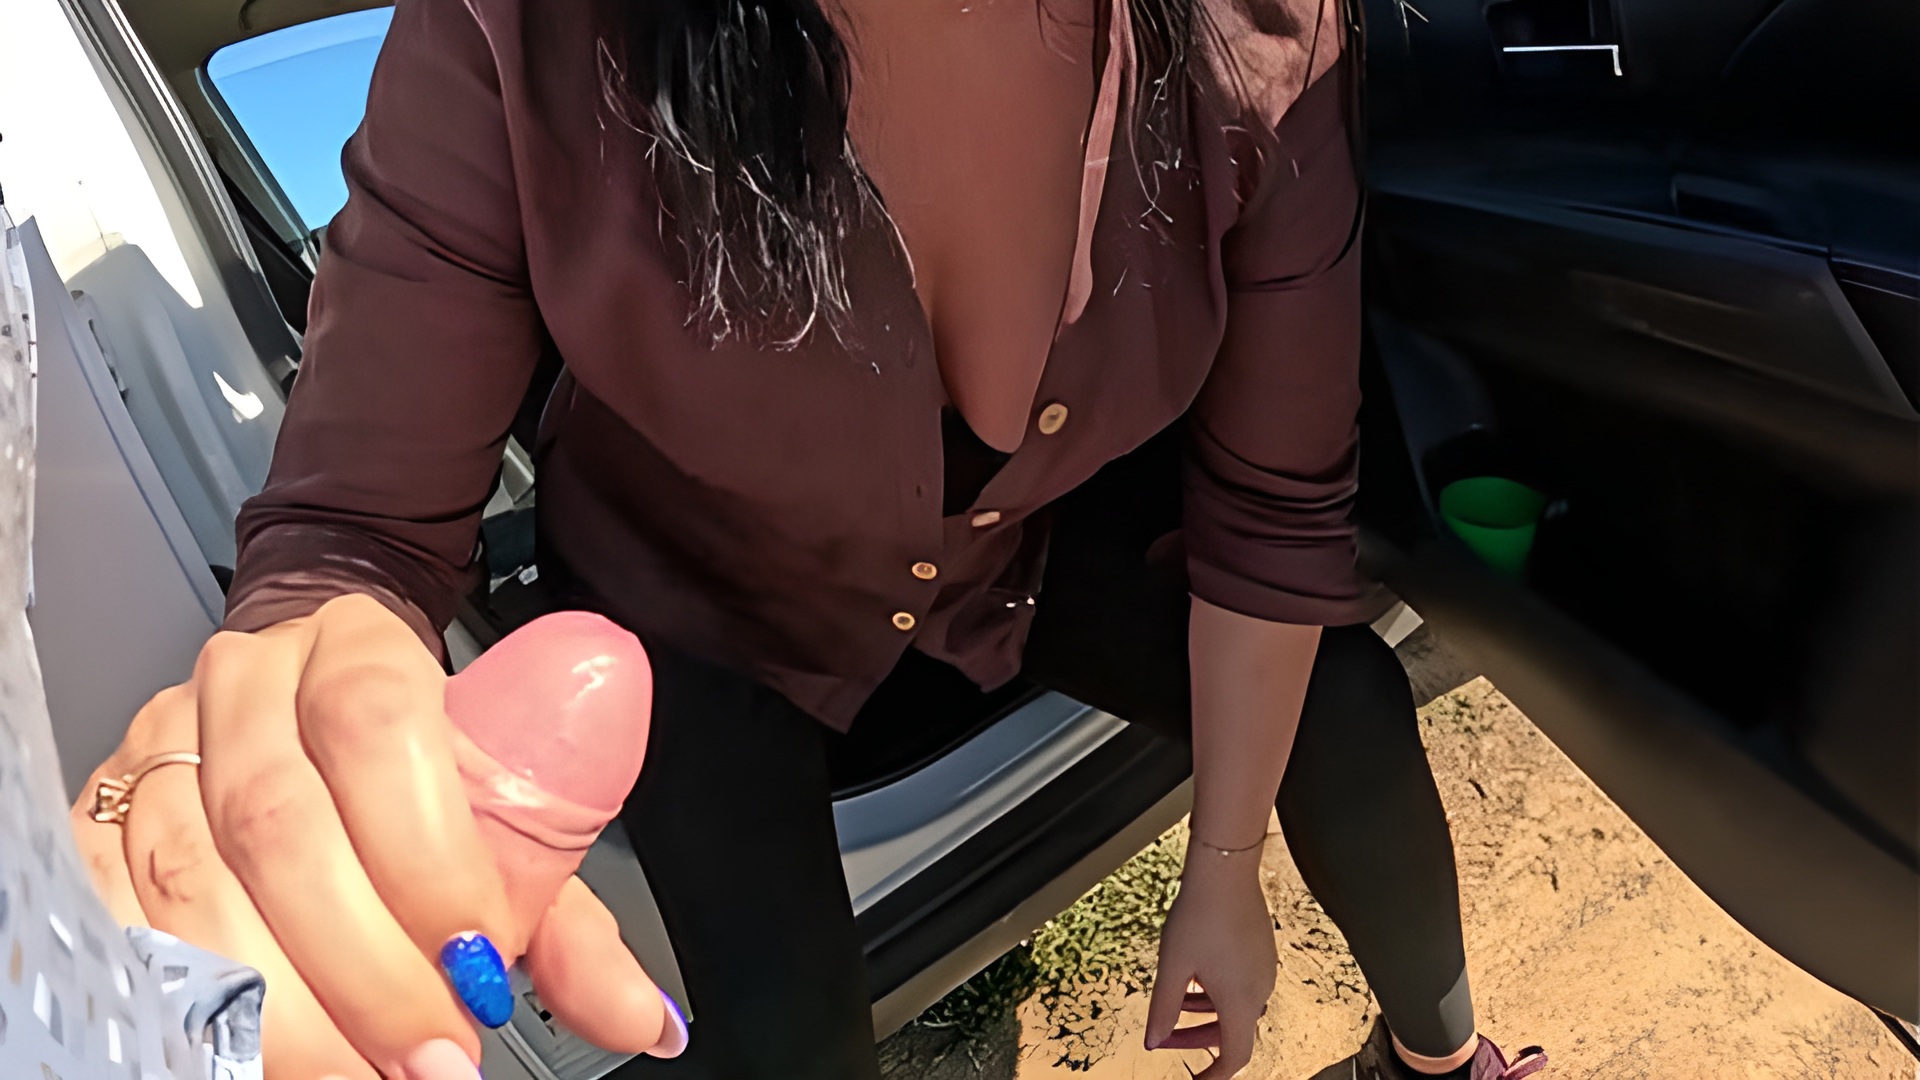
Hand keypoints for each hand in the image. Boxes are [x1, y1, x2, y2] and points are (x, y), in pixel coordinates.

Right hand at [71, 594, 669, 1078]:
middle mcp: (243, 684)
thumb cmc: (409, 766)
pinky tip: (257, 1054)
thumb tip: (651, 1023)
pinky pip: (118, 916)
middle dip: (363, 962)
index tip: (483, 963)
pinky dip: (191, 999)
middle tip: (435, 1054)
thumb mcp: (503, 818)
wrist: (302, 695)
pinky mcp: (96, 816)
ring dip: (283, 1002)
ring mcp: (155, 748)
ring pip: (192, 881)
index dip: (429, 856)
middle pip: (280, 820)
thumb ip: (574, 919)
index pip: (380, 727)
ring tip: (366, 1074)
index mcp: (355, 646)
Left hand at [1143, 844, 1276, 1078]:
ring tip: (1178, 1002)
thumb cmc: (1201, 915)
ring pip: (1236, 1007)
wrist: (1225, 872)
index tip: (1199, 1079)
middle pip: (1234, 1032)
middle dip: (1199, 1039)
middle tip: (1168, 1036)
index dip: (1216, 1074)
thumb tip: (1153, 1039)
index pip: (1235, 1056)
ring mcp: (1263, 969)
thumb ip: (1162, 1009)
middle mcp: (1259, 989)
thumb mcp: (1172, 967)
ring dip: (1207, 1013)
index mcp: (1240, 1001)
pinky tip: (1196, 976)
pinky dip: (1218, 992)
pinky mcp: (1261, 952)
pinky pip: (1242, 985)